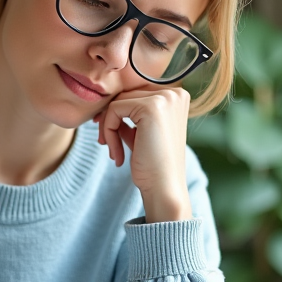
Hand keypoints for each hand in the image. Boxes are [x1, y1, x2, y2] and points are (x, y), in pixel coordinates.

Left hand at [94, 86, 192, 222]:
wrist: (164, 188)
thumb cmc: (152, 164)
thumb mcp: (141, 132)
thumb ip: (129, 114)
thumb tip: (105, 103)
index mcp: (176, 96)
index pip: (134, 93)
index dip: (117, 112)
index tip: (107, 134)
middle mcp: (174, 93)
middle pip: (124, 95)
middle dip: (109, 120)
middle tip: (106, 145)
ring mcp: (165, 98)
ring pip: (117, 102)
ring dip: (107, 128)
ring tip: (113, 152)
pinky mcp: (152, 107)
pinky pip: (113, 111)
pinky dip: (108, 133)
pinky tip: (116, 154)